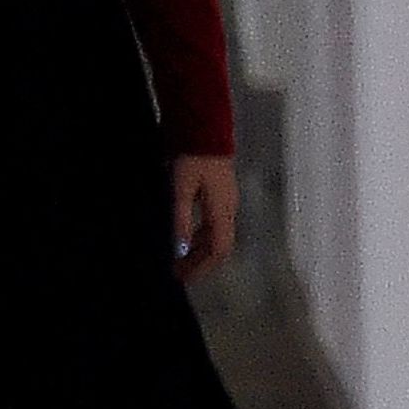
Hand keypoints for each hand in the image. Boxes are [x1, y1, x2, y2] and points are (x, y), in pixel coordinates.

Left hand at [174, 155, 241, 278]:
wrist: (205, 129)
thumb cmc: (192, 157)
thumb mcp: (181, 188)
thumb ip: (181, 219)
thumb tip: (179, 248)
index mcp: (221, 210)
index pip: (218, 249)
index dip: (203, 267)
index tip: (185, 278)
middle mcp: (228, 209)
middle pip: (219, 246)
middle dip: (200, 263)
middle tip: (179, 273)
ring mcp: (227, 202)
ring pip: (217, 236)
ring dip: (199, 251)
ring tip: (179, 260)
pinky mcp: (221, 194)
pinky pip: (214, 225)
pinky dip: (200, 237)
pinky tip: (186, 239)